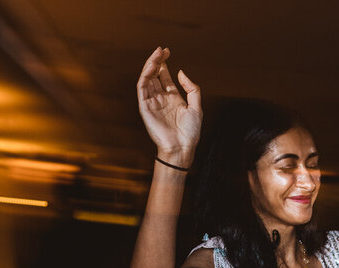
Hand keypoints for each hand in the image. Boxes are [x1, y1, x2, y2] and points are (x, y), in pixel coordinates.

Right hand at [137, 46, 201, 164]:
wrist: (182, 147)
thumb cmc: (190, 132)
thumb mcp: (196, 107)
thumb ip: (191, 89)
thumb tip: (180, 72)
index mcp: (172, 98)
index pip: (164, 77)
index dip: (164, 64)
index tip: (167, 52)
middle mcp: (161, 98)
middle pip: (155, 75)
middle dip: (157, 61)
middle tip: (161, 49)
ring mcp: (152, 102)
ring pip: (147, 79)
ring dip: (150, 65)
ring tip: (156, 54)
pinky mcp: (144, 107)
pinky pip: (142, 88)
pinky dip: (145, 75)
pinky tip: (151, 66)